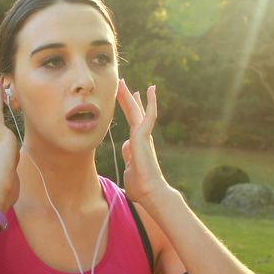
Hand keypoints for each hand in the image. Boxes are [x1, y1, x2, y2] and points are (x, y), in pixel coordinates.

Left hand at [115, 79, 170, 204]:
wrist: (149, 192)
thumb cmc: (140, 187)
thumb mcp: (129, 169)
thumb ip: (128, 158)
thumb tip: (125, 147)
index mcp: (137, 144)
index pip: (132, 122)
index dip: (130, 110)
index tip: (129, 100)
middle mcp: (141, 138)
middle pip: (133, 113)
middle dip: (127, 98)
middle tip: (122, 84)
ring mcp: (143, 136)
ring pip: (136, 110)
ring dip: (129, 95)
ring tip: (123, 81)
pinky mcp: (144, 136)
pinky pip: (149, 115)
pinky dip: (151, 102)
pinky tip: (150, 89)